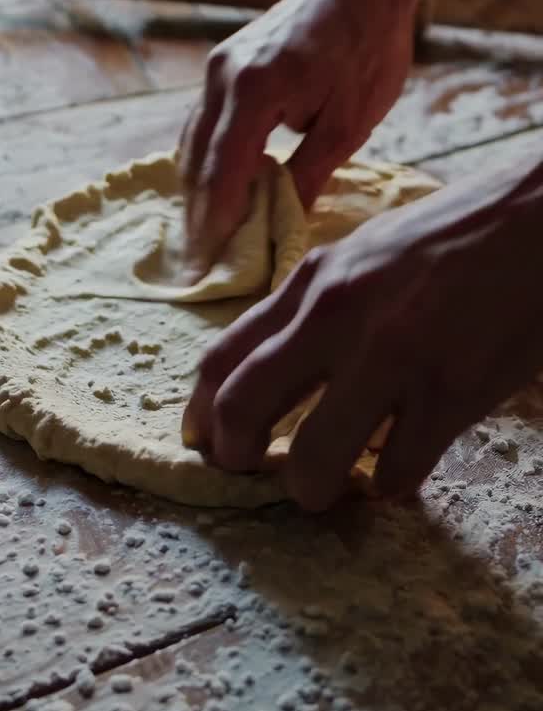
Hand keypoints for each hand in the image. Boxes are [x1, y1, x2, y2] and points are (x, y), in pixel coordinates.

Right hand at [179, 0, 417, 271]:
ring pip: (193, 142)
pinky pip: (203, 122)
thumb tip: (282, 224)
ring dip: (197, 190)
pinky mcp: (223, 62)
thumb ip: (309, 174)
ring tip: (203, 237)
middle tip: (196, 266)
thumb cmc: (369, 46)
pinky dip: (206, 160)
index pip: (223, 175)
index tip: (207, 269)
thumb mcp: (350, 122)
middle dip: (197, 217)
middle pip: (196, 163)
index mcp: (255, 92)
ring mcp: (218, 66)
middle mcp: (223, 77)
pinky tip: (216, 189)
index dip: (214, 227)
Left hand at [182, 161, 542, 509]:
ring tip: (328, 488)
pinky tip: (395, 473)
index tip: (204, 440)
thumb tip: (274, 365)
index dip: (202, 412)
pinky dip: (388, 485)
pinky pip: (396, 472)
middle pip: (245, 408)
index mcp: (314, 281)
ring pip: (315, 460)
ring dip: (312, 490)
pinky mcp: (450, 395)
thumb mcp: (364, 254)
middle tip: (250, 472)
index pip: (223, 357)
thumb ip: (315, 305)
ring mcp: (394, 359)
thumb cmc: (454, 235)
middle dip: (235, 457)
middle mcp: (339, 317)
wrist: (540, 221)